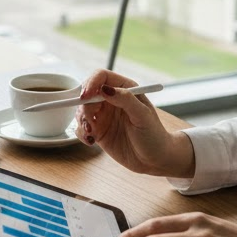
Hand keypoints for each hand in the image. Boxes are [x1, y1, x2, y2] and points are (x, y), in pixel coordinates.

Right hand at [75, 70, 193, 178]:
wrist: (155, 160)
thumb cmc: (154, 135)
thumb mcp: (142, 115)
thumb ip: (125, 99)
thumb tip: (105, 89)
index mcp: (124, 88)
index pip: (101, 77)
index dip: (90, 83)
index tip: (84, 97)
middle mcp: (111, 99)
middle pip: (87, 93)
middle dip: (83, 106)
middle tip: (89, 122)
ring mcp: (103, 115)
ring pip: (81, 110)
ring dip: (81, 121)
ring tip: (91, 134)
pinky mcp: (98, 130)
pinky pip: (81, 127)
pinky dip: (81, 133)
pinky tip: (91, 141)